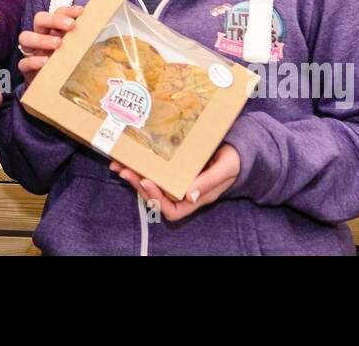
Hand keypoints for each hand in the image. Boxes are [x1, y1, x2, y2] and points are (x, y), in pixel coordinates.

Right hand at [17, 5, 83, 83]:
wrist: (55, 88)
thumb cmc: (69, 64)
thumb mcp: (78, 51)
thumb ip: (85, 41)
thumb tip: (104, 31)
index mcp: (54, 29)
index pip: (57, 13)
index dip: (67, 11)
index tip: (81, 12)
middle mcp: (41, 36)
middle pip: (40, 19)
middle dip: (55, 19)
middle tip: (71, 25)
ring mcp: (32, 52)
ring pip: (25, 37)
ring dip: (42, 39)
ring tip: (58, 44)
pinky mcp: (27, 69)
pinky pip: (23, 62)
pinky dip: (33, 61)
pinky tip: (45, 62)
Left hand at [110, 144, 240, 221]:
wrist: (237, 148)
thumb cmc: (234, 160)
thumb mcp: (226, 169)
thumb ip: (209, 182)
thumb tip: (190, 196)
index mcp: (196, 197)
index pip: (172, 210)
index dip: (156, 199)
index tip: (147, 181)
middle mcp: (183, 192)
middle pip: (156, 197)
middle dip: (138, 185)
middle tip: (125, 170)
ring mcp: (177, 179)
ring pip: (151, 184)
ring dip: (134, 176)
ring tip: (120, 165)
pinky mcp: (173, 166)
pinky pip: (154, 170)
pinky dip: (141, 165)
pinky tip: (129, 157)